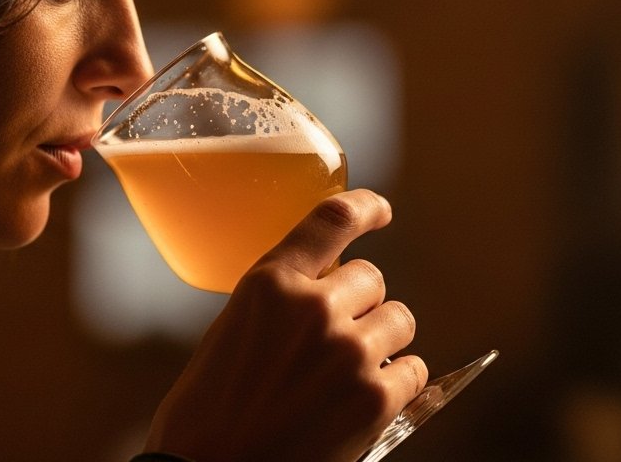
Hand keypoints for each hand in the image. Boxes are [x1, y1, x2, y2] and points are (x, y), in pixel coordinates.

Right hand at [144, 190, 426, 461]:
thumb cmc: (207, 413)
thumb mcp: (231, 333)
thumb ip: (279, 303)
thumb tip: (322, 294)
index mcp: (269, 283)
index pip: (332, 219)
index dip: (366, 208)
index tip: (381, 211)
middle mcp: (313, 308)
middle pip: (373, 279)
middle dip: (360, 305)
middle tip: (334, 341)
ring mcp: (349, 352)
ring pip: (400, 320)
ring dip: (383, 341)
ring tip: (349, 373)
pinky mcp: (375, 398)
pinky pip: (413, 370)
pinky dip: (397, 385)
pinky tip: (364, 401)